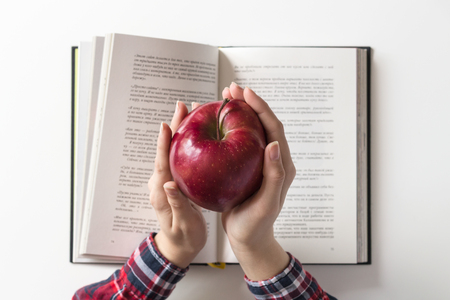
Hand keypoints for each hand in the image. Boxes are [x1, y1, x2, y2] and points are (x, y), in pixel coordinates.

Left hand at [148, 101, 206, 267]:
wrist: (178, 246)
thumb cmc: (184, 238)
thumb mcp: (183, 225)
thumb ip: (176, 205)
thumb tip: (167, 185)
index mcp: (161, 193)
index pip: (161, 164)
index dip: (163, 144)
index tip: (165, 125)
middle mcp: (161, 183)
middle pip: (166, 150)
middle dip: (174, 127)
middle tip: (182, 107)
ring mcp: (166, 180)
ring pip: (173, 150)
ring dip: (180, 130)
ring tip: (190, 112)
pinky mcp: (173, 180)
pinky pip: (178, 156)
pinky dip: (185, 141)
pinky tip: (195, 132)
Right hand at [221, 83, 295, 279]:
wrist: (248, 238)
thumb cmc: (256, 224)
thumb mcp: (266, 204)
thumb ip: (274, 175)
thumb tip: (272, 144)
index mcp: (281, 164)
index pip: (273, 128)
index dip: (261, 108)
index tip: (245, 93)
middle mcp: (272, 159)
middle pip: (261, 123)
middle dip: (248, 103)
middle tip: (230, 89)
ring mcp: (258, 162)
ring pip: (248, 130)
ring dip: (238, 112)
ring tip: (222, 98)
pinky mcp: (245, 167)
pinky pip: (236, 142)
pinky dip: (227, 129)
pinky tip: (212, 123)